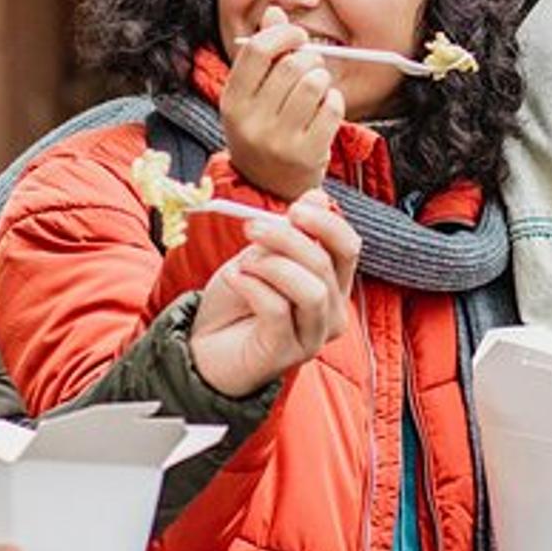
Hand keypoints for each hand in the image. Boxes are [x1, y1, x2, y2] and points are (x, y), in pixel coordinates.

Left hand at [188, 190, 361, 395]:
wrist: (203, 347)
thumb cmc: (236, 302)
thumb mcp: (261, 256)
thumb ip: (291, 232)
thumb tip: (318, 196)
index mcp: (332, 285)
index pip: (349, 248)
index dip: (327, 223)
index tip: (294, 209)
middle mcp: (331, 313)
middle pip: (326, 265)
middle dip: (288, 239)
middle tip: (251, 228)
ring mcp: (311, 337)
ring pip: (312, 291)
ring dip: (273, 266)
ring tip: (242, 264)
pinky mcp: (285, 354)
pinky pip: (278, 310)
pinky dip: (253, 287)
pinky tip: (234, 279)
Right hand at [223, 6, 346, 199]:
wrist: (270, 189)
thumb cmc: (264, 131)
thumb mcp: (253, 95)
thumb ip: (264, 53)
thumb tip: (275, 12)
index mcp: (232, 101)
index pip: (257, 50)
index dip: (284, 34)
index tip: (298, 36)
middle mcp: (251, 122)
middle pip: (292, 64)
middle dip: (310, 58)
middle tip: (313, 67)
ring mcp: (279, 140)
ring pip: (315, 83)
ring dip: (323, 80)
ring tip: (318, 90)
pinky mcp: (307, 154)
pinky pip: (333, 107)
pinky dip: (335, 102)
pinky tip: (326, 110)